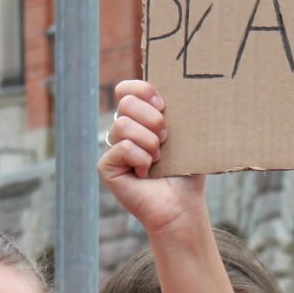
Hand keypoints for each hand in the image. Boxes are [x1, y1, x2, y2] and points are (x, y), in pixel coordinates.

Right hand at [97, 81, 211, 236]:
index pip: (126, 89)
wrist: (182, 205)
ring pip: (123, 125)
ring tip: (158, 159)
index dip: (142, 90)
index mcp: (139, 119)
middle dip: (153, 119)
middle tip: (166, 139)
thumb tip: (185, 87)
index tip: (163, 104)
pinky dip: (141, 159)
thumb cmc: (187, 171)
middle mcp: (122, 131)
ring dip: (149, 143)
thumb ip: (178, 111)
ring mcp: (113, 148)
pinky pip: (122, 147)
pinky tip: (145, 174)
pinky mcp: (106, 166)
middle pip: (126, 102)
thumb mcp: (186, 135)